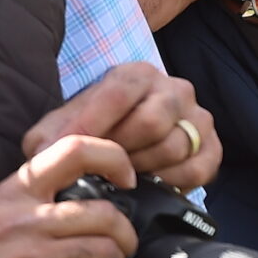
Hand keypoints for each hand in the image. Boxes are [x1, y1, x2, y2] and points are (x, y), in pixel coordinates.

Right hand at [0, 133, 139, 257]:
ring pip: (105, 255)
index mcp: (12, 194)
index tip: (126, 177)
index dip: (113, 157)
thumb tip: (74, 200)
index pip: (73, 150)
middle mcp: (24, 221)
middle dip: (126, 236)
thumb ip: (26, 203)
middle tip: (122, 251)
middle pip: (105, 213)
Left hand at [24, 61, 220, 193]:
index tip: (69, 150)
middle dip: (122, 151)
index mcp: (137, 74)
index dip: (92, 124)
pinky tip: (153, 183)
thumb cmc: (94, 134)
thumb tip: (45, 152)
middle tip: (104, 167)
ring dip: (144, 168)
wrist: (127, 146)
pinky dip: (172, 182)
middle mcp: (174, 88)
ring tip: (125, 175)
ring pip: (175, 146)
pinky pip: (198, 168)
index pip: (118, 93)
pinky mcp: (212, 146)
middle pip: (152, 121)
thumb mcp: (63, 127)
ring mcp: (198, 116)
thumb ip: (48, 135)